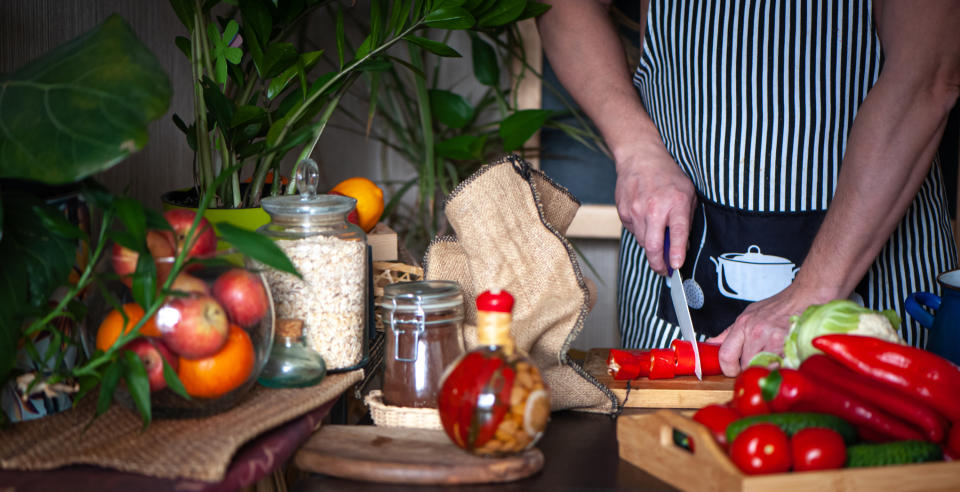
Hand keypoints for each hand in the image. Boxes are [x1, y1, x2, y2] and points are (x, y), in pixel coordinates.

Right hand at [614, 149, 696, 274]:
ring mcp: (636, 210)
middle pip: (652, 245)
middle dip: (658, 264)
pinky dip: (642, 232)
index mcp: (676, 202)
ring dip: (651, 246)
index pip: (677, 233)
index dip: (676, 252)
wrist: (640, 158)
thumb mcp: (688, 194)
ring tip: (658, 236)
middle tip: (664, 271)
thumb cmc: (668, 176)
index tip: (676, 266)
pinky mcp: (624, 212)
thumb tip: (683, 247)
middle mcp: (654, 207)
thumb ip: (687, 220)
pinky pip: (634, 232)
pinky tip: (646, 220)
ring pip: (643, 242)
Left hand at [706, 285, 815, 376]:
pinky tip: (784, 357)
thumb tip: (711, 344)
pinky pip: (780, 366)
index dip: (728, 368)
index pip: (725, 354)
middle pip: (745, 365)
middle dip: (751, 367)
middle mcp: (756, 331)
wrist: (805, 297)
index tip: (733, 370)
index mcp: (743, 325)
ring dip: (767, 367)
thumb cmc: (779, 307)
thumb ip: (729, 333)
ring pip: (763, 367)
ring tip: (773, 358)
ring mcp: (773, 338)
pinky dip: (782, 366)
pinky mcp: (789, 345)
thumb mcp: (748, 315)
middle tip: (758, 362)